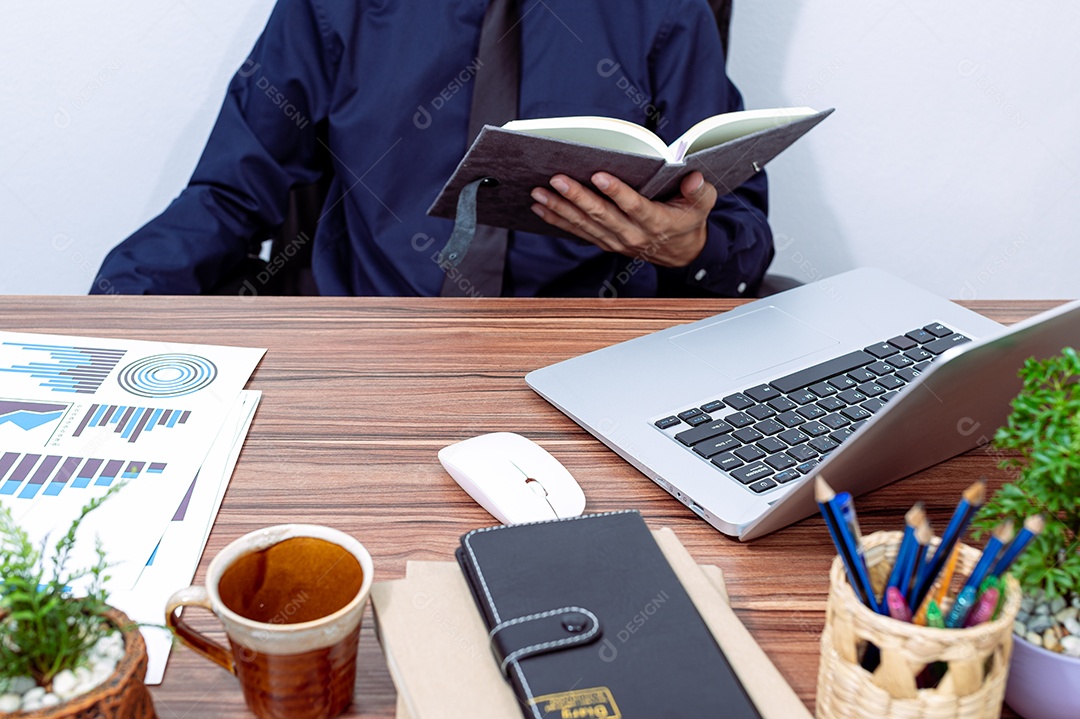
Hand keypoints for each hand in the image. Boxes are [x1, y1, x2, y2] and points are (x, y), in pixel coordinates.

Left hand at [529, 171, 716, 267]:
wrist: (681, 253)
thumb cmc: (689, 219)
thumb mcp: (702, 204)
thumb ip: (699, 191)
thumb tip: (694, 177)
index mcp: (656, 222)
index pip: (634, 206)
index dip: (616, 192)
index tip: (599, 175)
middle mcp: (632, 234)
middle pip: (601, 214)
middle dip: (577, 196)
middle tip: (557, 179)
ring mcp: (615, 240)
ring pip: (584, 224)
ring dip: (560, 207)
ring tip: (539, 192)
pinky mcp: (604, 241)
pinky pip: (577, 231)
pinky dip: (558, 219)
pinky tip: (540, 207)